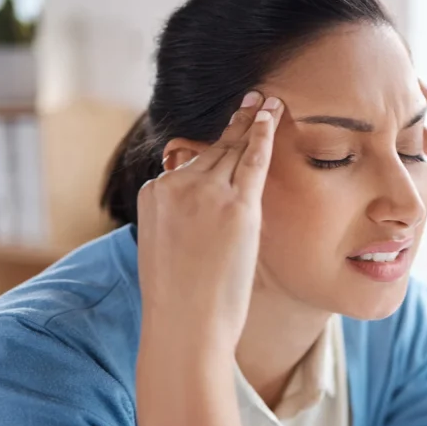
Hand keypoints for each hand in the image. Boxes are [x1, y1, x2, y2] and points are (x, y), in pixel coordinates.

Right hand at [135, 92, 283, 425]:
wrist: (184, 325)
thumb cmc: (179, 302)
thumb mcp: (166, 251)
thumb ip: (181, 222)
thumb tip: (200, 218)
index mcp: (153, 194)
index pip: (187, 164)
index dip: (210, 150)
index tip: (223, 133)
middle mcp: (176, 185)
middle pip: (211, 149)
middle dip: (234, 124)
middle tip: (252, 99)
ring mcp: (206, 192)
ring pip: (233, 149)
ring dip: (252, 122)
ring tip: (268, 103)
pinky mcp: (236, 205)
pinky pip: (253, 159)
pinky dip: (264, 133)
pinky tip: (273, 115)